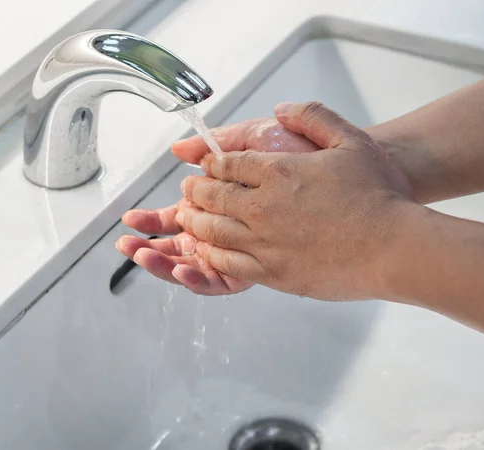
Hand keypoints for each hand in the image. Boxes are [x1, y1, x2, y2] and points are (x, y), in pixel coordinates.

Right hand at [116, 117, 319, 294]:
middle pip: (186, 244)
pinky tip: (185, 270)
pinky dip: (202, 278)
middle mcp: (238, 228)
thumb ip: (227, 141)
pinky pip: (227, 279)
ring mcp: (251, 249)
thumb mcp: (266, 138)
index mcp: (231, 200)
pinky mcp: (267, 266)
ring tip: (143, 258)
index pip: (185, 214)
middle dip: (153, 245)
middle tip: (128, 244)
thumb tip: (182, 148)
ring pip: (201, 264)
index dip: (156, 220)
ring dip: (168, 264)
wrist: (355, 176)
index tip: (133, 221)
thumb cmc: (312, 158)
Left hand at [176, 102, 416, 299]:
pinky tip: (206, 251)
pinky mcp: (272, 274)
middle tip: (186, 190)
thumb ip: (313, 116)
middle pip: (213, 197)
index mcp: (277, 172)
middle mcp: (262, 207)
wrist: (395, 248)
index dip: (212, 163)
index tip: (204, 165)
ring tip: (185, 218)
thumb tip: (281, 109)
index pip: (229, 164)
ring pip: (214, 231)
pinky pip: (228, 263)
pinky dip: (211, 254)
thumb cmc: (379, 194)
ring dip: (195, 221)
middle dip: (195, 191)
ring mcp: (264, 243)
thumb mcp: (351, 139)